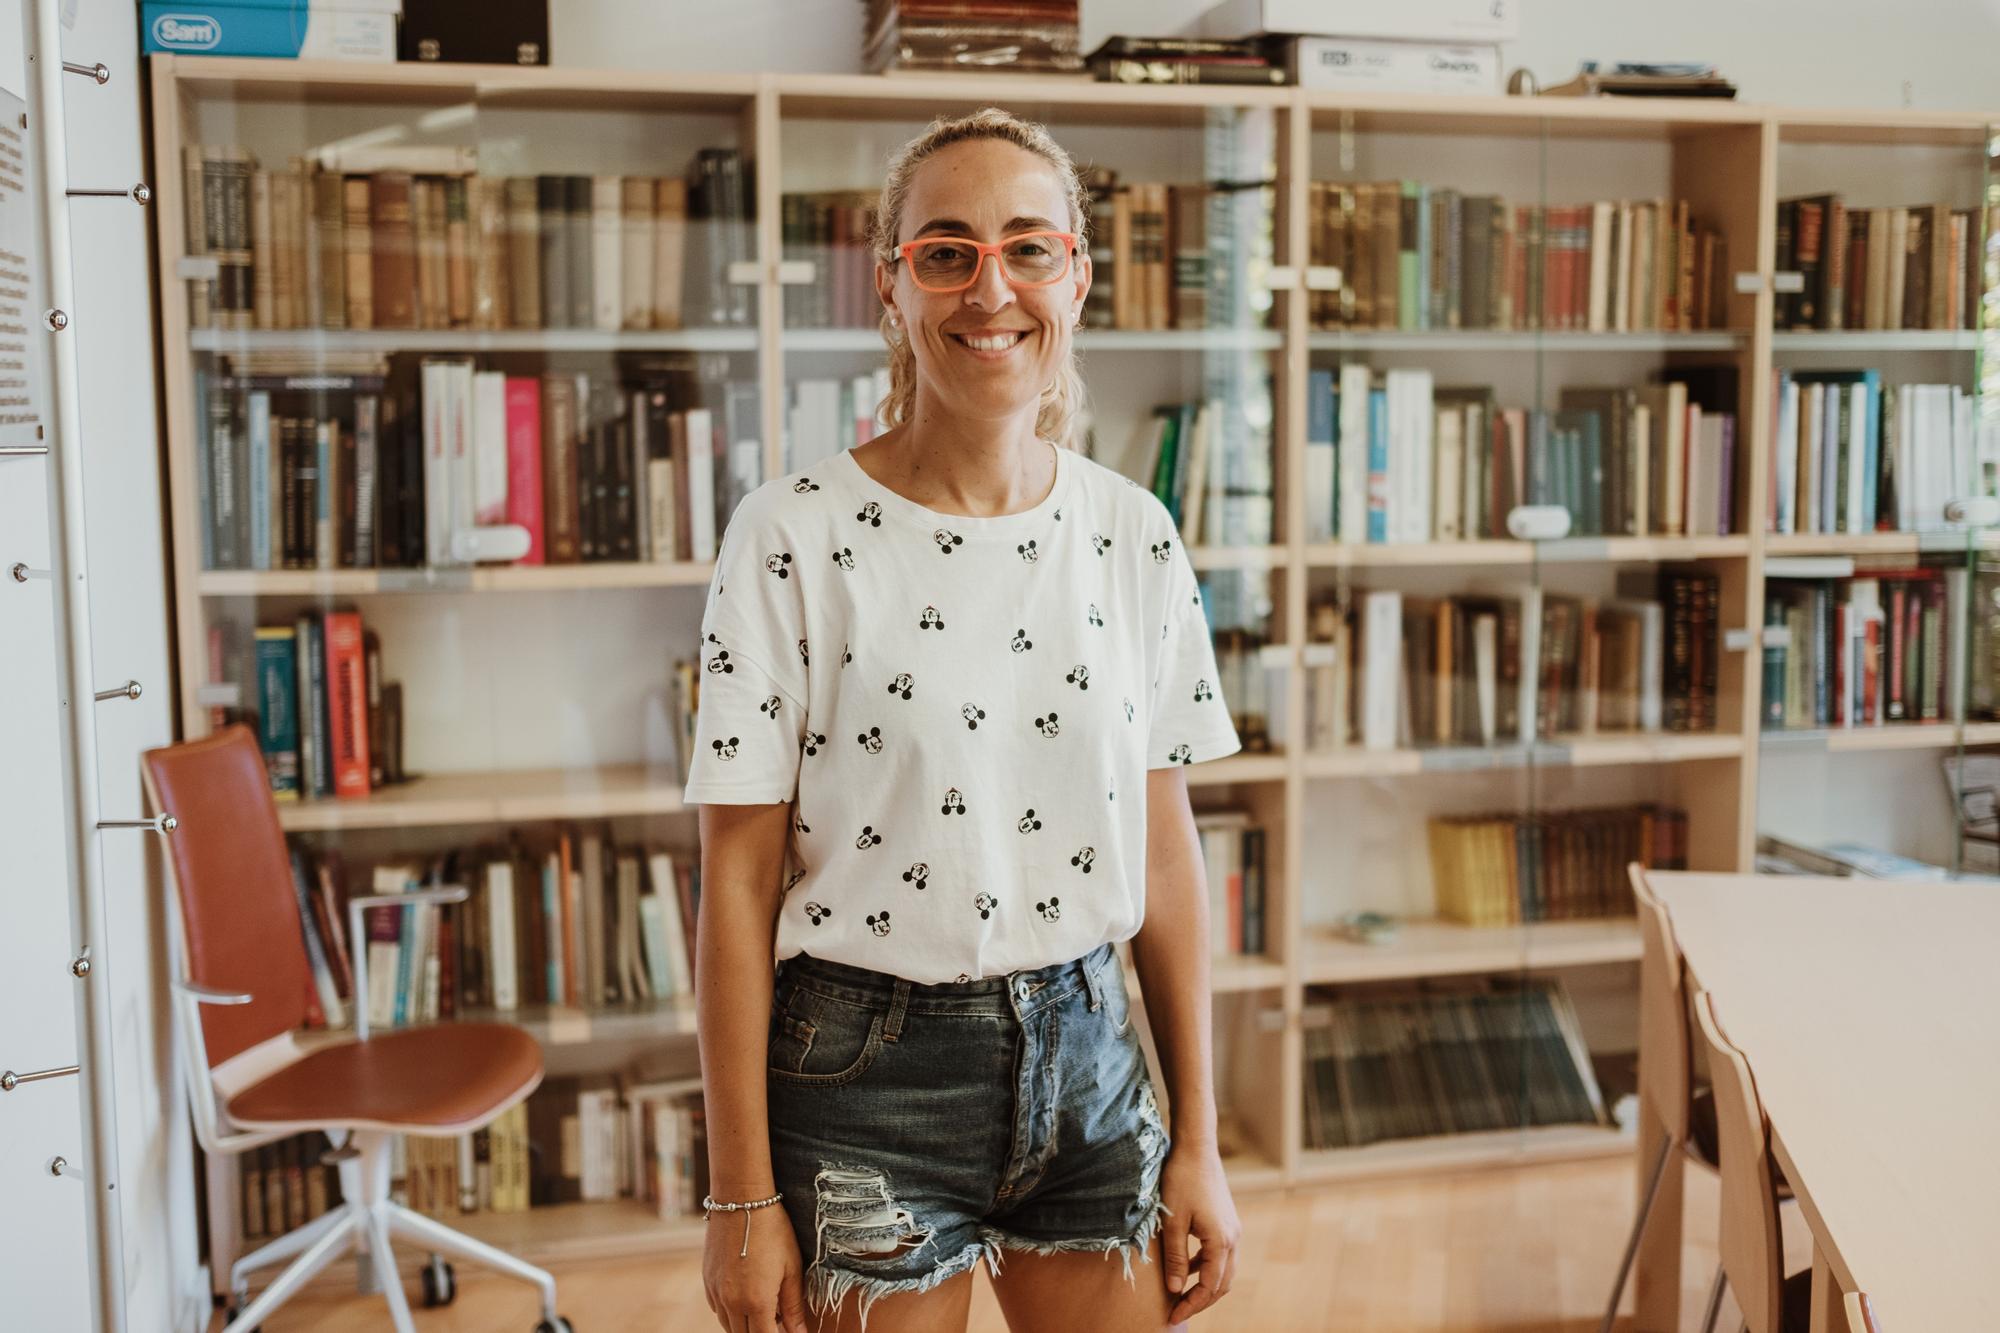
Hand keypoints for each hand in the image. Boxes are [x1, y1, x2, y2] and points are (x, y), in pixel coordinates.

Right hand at [704, 1202, 809, 1332]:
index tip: (786, 1331)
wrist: (740, 1200)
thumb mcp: (791, 1268)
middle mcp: (731, 1302)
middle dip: (761, 1332)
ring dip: (746, 1325)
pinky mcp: (707, 1280)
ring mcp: (715, 1292)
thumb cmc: (773, 1231)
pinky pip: (717, 1309)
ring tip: (767, 1308)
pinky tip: (747, 1297)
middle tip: (779, 1321)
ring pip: (728, 1326)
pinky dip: (731, 1312)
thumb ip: (793, 1307)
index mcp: (756, 1302)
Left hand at [1159, 1141, 1240, 1321]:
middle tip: (1177, 1311)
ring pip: (1224, 1270)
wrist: (1196, 1147)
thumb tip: (1176, 1289)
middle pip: (1222, 1284)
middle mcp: (1233, 1238)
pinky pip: (1220, 1254)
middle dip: (1201, 1301)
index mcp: (1221, 1241)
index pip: (1210, 1287)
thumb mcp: (1172, 1222)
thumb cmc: (1181, 1180)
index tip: (1172, 1316)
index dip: (1191, 1305)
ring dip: (1205, 1285)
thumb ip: (1175, 1258)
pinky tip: (1188, 1267)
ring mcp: (1232, 1229)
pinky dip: (1206, 1267)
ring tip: (1182, 1295)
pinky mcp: (1226, 1221)